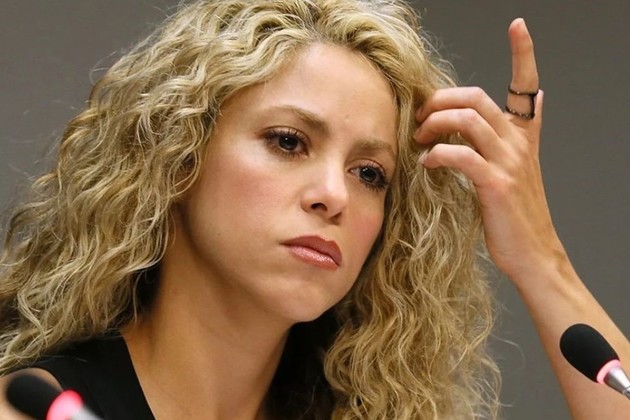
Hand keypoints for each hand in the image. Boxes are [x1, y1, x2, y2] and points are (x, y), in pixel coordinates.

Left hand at [414, 18, 564, 284]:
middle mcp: (518, 142)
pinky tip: (427, 164)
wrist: (532, 254)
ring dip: (434, 124)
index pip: (526, 86)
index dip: (524, 53)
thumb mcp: (506, 172)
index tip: (518, 26)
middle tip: (419, 118)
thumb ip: (490, 144)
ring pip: (467, 118)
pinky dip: (437, 154)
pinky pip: (460, 154)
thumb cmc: (510, 215)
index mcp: (522, 136)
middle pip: (475, 97)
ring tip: (419, 140)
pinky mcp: (496, 183)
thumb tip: (460, 125)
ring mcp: (510, 161)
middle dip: (439, 100)